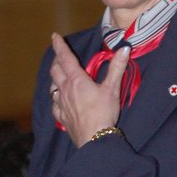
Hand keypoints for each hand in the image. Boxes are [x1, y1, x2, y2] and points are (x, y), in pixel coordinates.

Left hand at [49, 32, 129, 146]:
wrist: (94, 140)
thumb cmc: (103, 113)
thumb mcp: (112, 89)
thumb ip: (117, 67)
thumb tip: (124, 48)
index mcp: (77, 80)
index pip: (65, 58)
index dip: (59, 46)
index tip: (54, 36)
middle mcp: (65, 90)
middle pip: (55, 70)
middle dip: (56, 60)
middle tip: (59, 55)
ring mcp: (61, 104)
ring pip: (52, 87)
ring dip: (54, 78)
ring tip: (58, 75)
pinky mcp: (62, 118)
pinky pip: (54, 105)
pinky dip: (55, 99)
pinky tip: (58, 101)